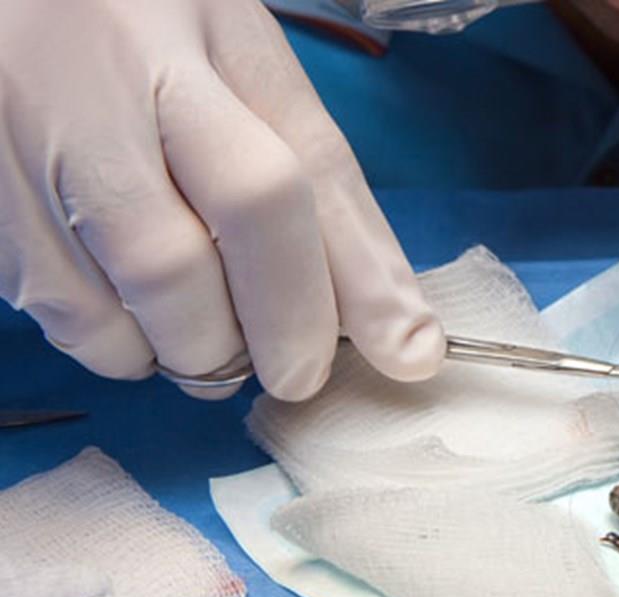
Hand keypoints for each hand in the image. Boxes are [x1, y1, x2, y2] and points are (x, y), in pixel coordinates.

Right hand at [0, 1, 443, 400]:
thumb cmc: (151, 26)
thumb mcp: (246, 63)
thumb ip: (319, 174)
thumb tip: (398, 326)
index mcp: (192, 33)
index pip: (278, 182)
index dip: (345, 285)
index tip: (405, 352)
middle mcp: (96, 86)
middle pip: (183, 263)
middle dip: (264, 335)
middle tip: (296, 366)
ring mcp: (17, 143)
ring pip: (120, 301)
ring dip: (192, 351)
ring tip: (218, 337)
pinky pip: (59, 311)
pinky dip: (121, 343)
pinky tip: (142, 316)